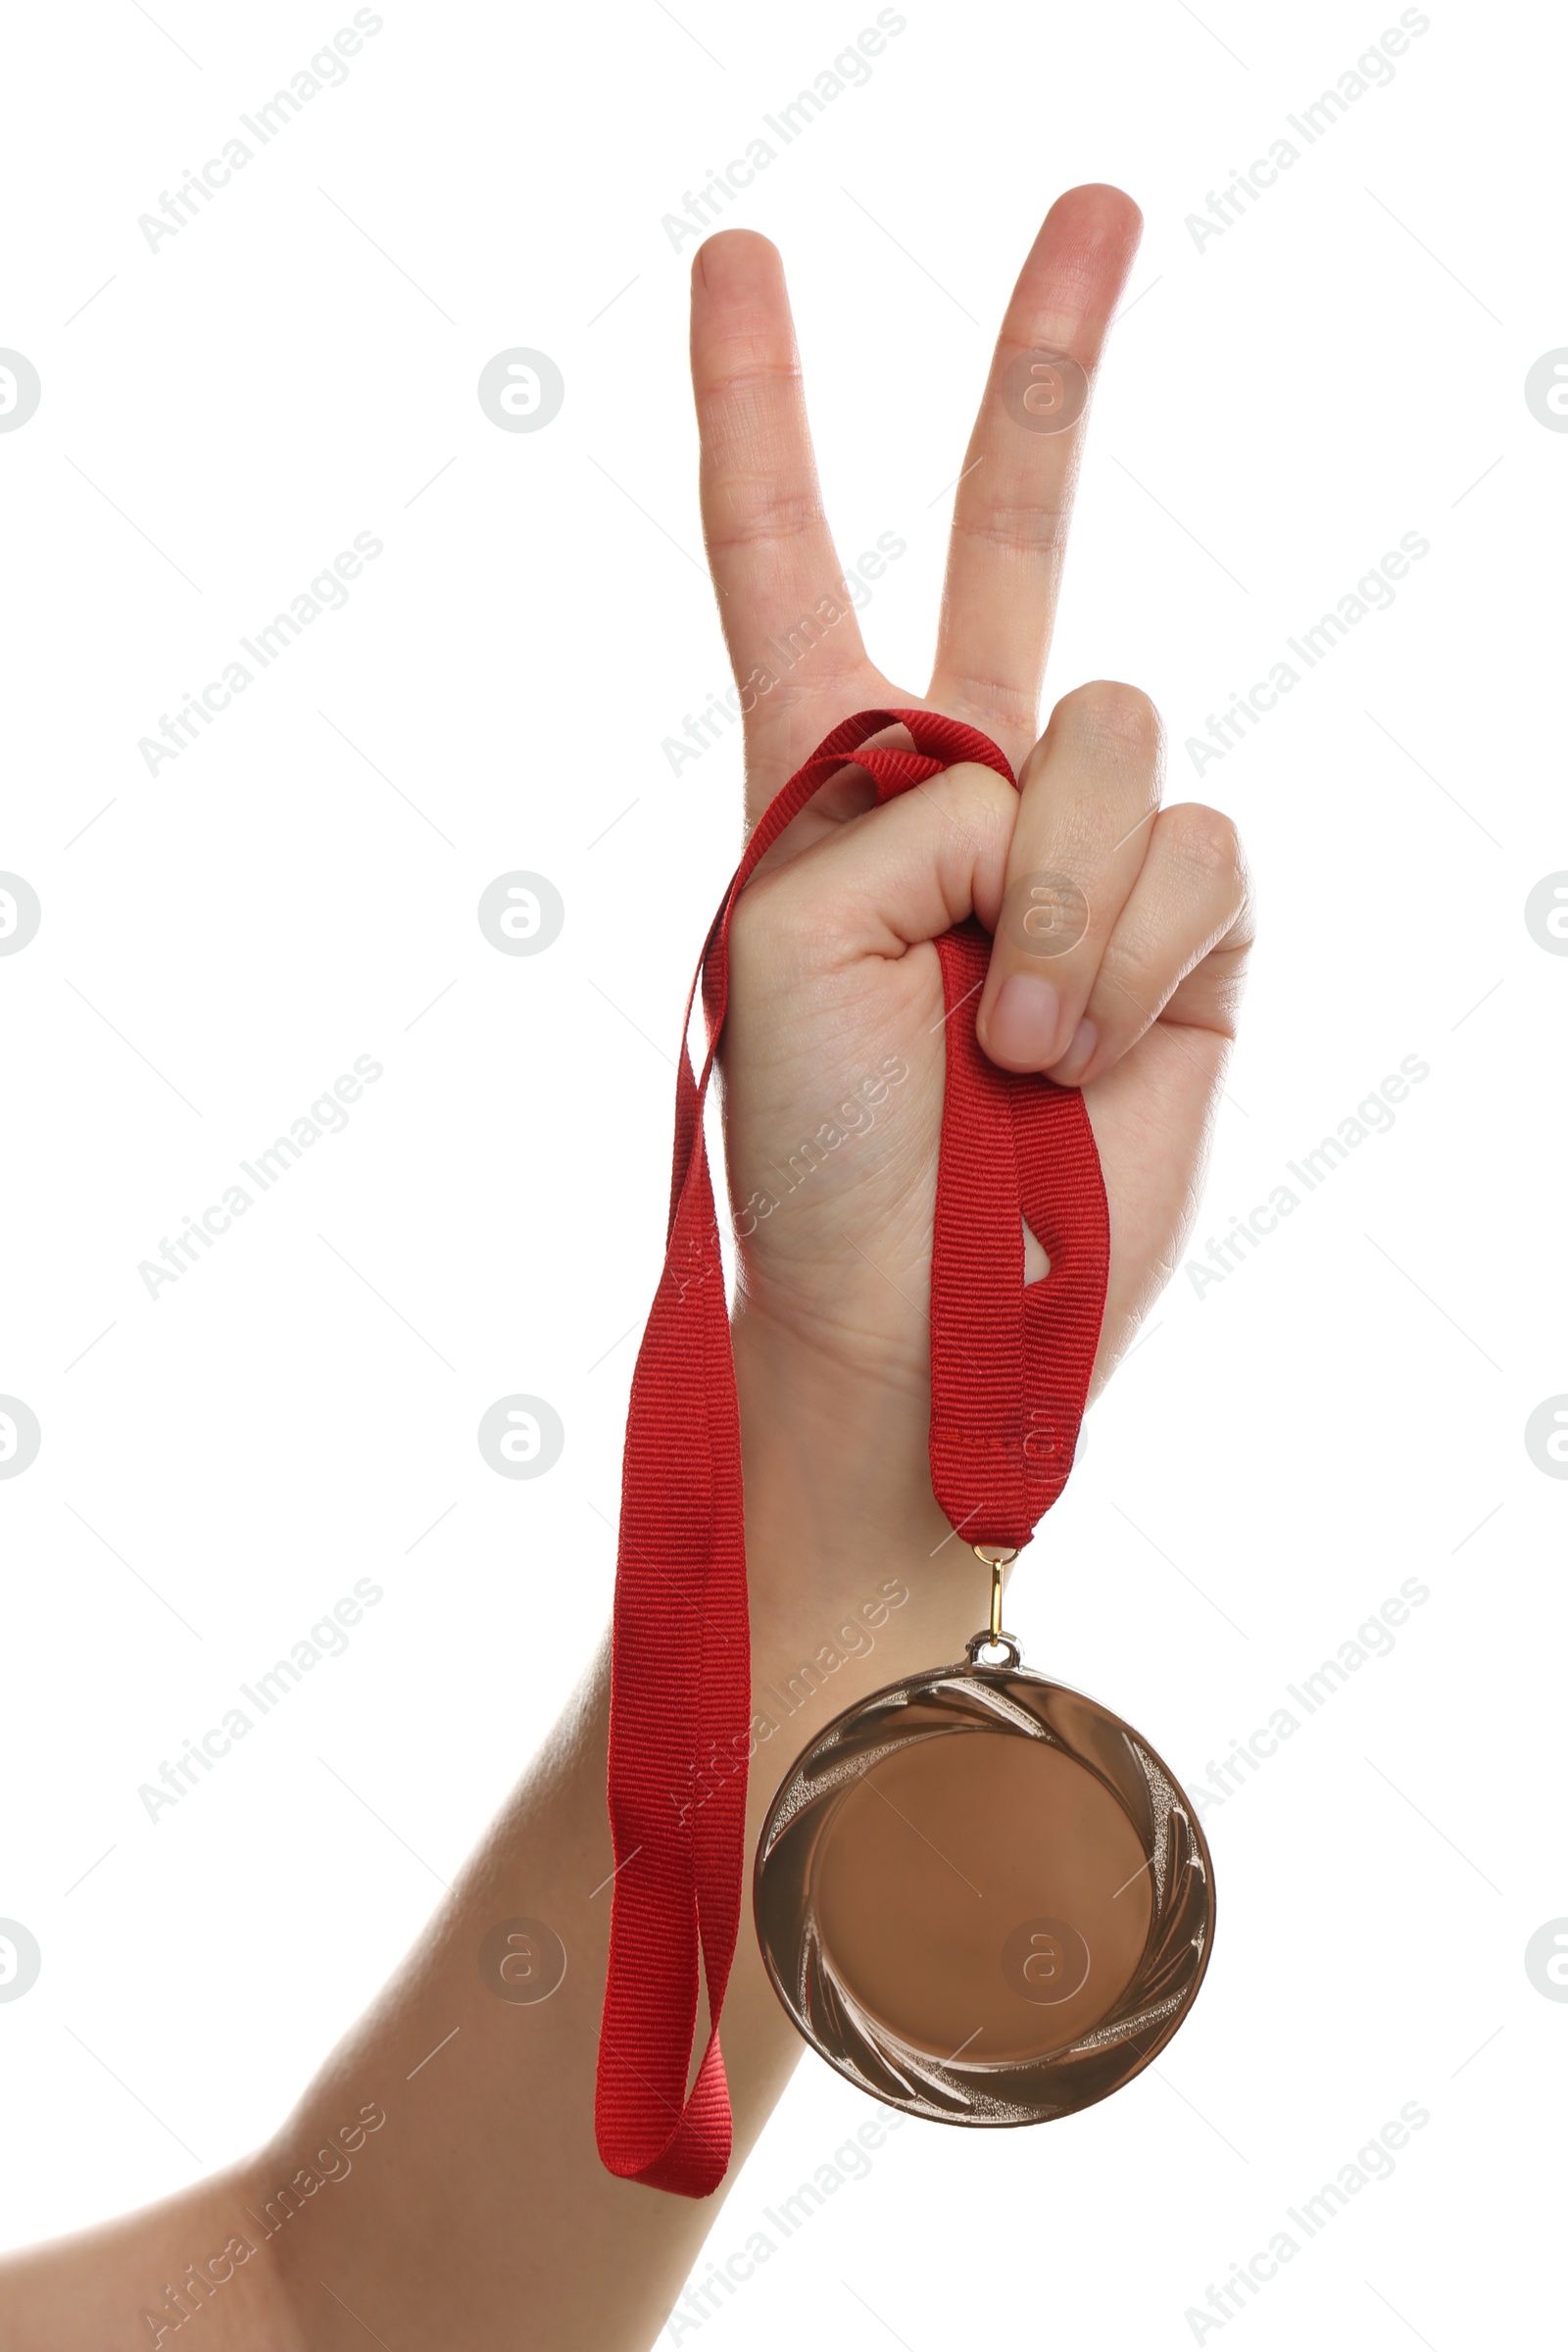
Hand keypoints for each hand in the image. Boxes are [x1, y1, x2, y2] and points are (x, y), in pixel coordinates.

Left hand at [696, 191, 1253, 1445]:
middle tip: (1101, 202)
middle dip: (1046, 365)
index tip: (738, 262)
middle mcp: (966, 784)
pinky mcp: (1190, 932)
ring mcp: (1086, 854)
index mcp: (826, 775)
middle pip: (1017, 530)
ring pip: (1118, 733)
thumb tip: (1051, 791)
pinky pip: (1199, 853)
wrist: (917, 1313)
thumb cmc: (816, 1149)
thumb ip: (913, 795)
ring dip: (1056, 905)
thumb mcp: (789, 932)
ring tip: (1001, 1043)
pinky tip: (1083, 1053)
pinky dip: (1130, 960)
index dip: (761, 411)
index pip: (788, 560)